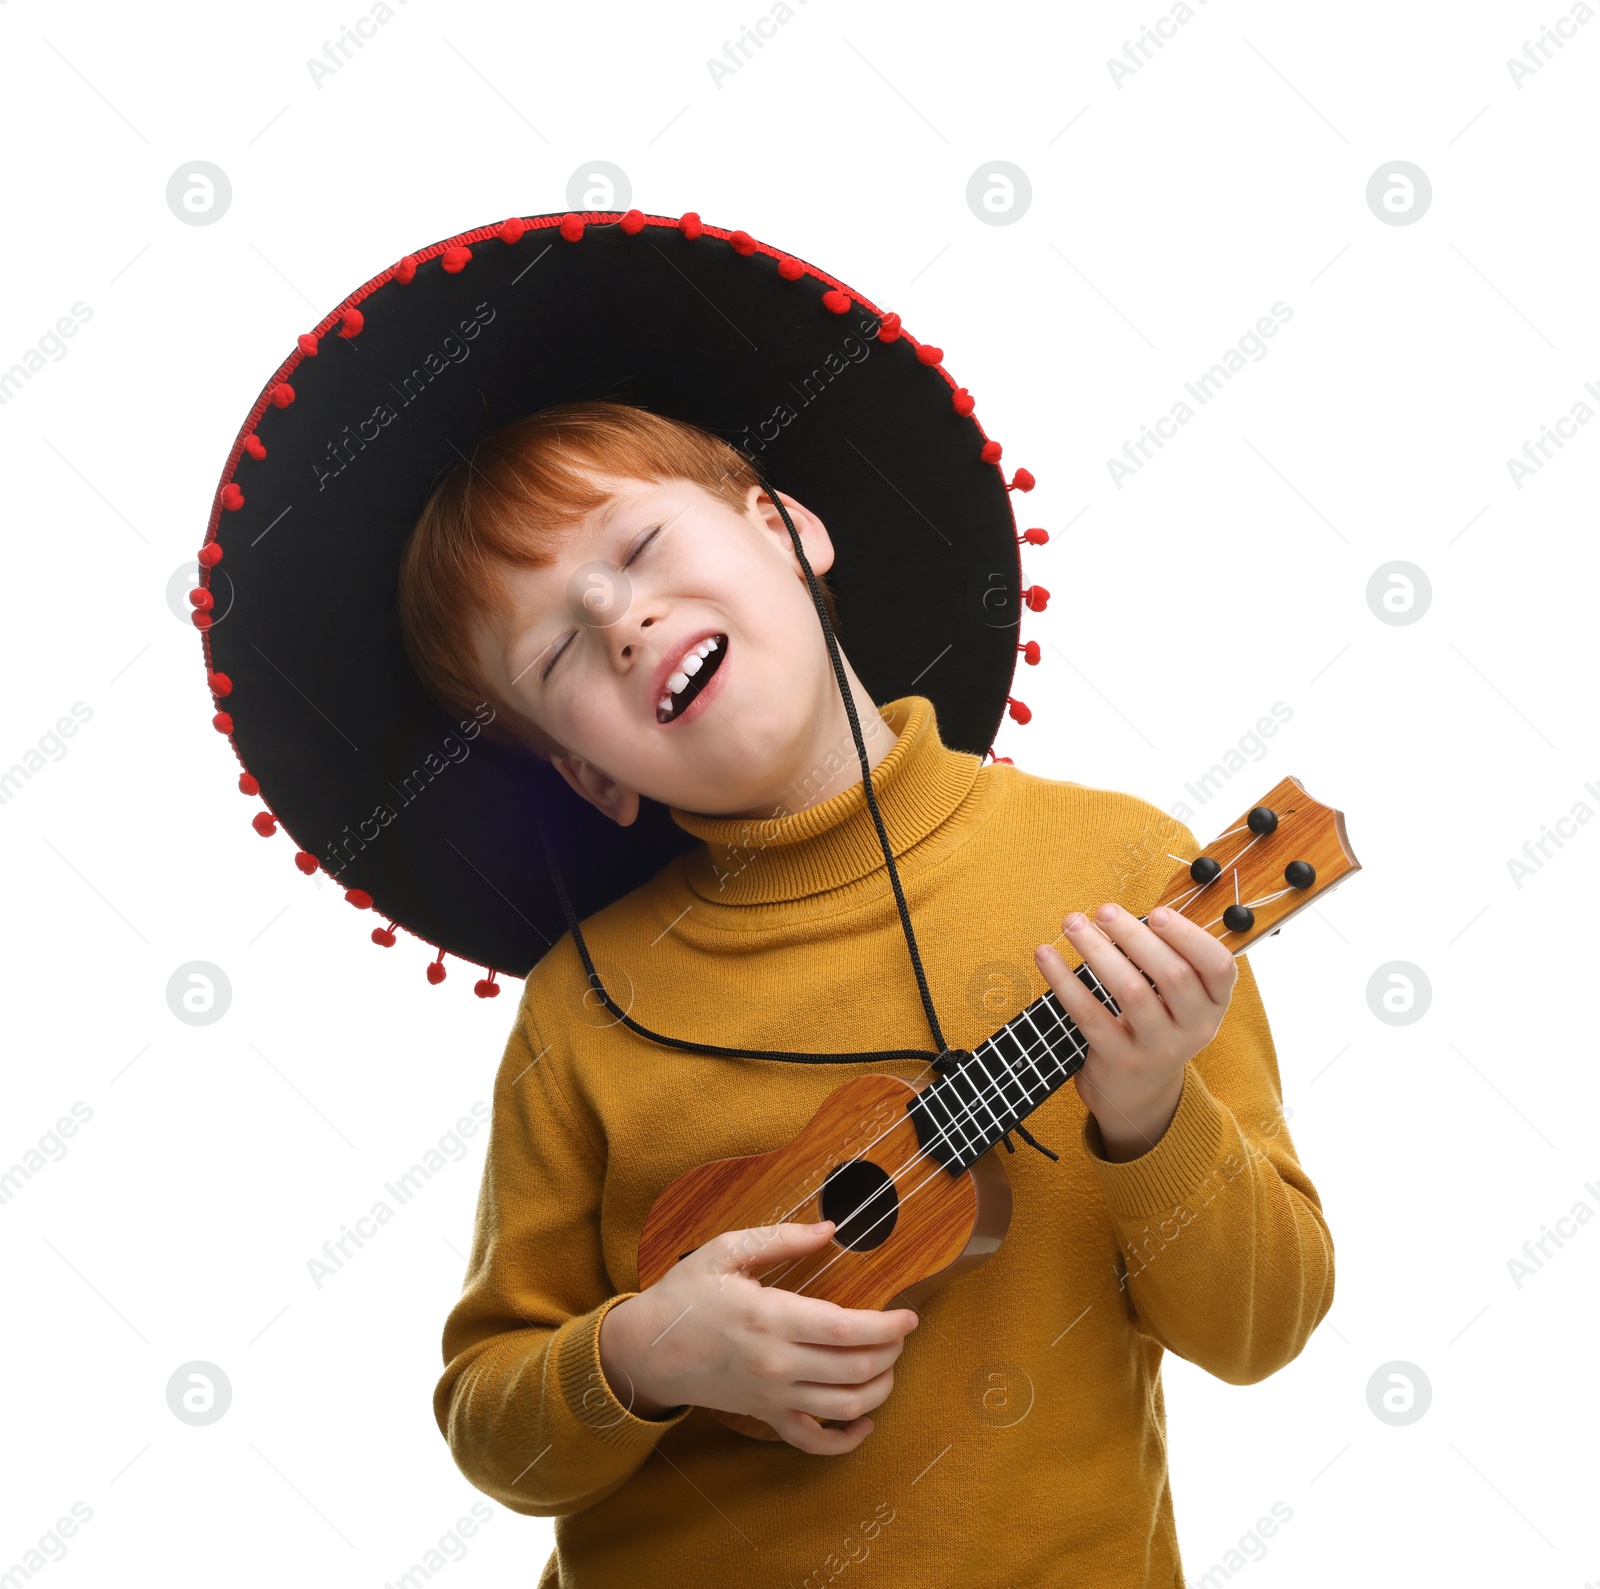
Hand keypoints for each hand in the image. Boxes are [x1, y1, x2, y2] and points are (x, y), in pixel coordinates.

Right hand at [597, 1219, 918, 1454]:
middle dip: (890, 1353)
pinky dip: (846, 1441)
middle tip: (900, 1333)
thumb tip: (829, 1229)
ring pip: (844, 1408)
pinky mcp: (765, 1417)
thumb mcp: (725, 1251)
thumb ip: (780, 1239)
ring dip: (879, 1389)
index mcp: (771, 1318)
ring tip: (888, 1365)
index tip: (908, 1317)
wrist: (646, 1350)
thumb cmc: (685, 1295)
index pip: (846, 1329)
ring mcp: (772, 1397)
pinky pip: (813, 1443)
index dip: (886, 1326)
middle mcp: (777, 1364)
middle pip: (855, 1370)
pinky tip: (863, 1423)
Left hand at [1034, 903, 1235, 1162]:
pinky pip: (1090, 1015)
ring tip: (1072, 924)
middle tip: (1103, 910)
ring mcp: (1158, 1048)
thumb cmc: (1155, 1024)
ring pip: (1131, 992)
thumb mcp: (1178, 999)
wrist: (1138, 1094)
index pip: (1218, 966)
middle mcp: (1195, 1028)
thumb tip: (1117, 916)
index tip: (1156, 912)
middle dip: (1135, 936)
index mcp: (1214, 1004)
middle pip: (1173, 975)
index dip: (1189, 936)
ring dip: (1098, 952)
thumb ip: (1164, 958)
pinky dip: (1065, 981)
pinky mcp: (1120, 1060)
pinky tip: (1046, 956)